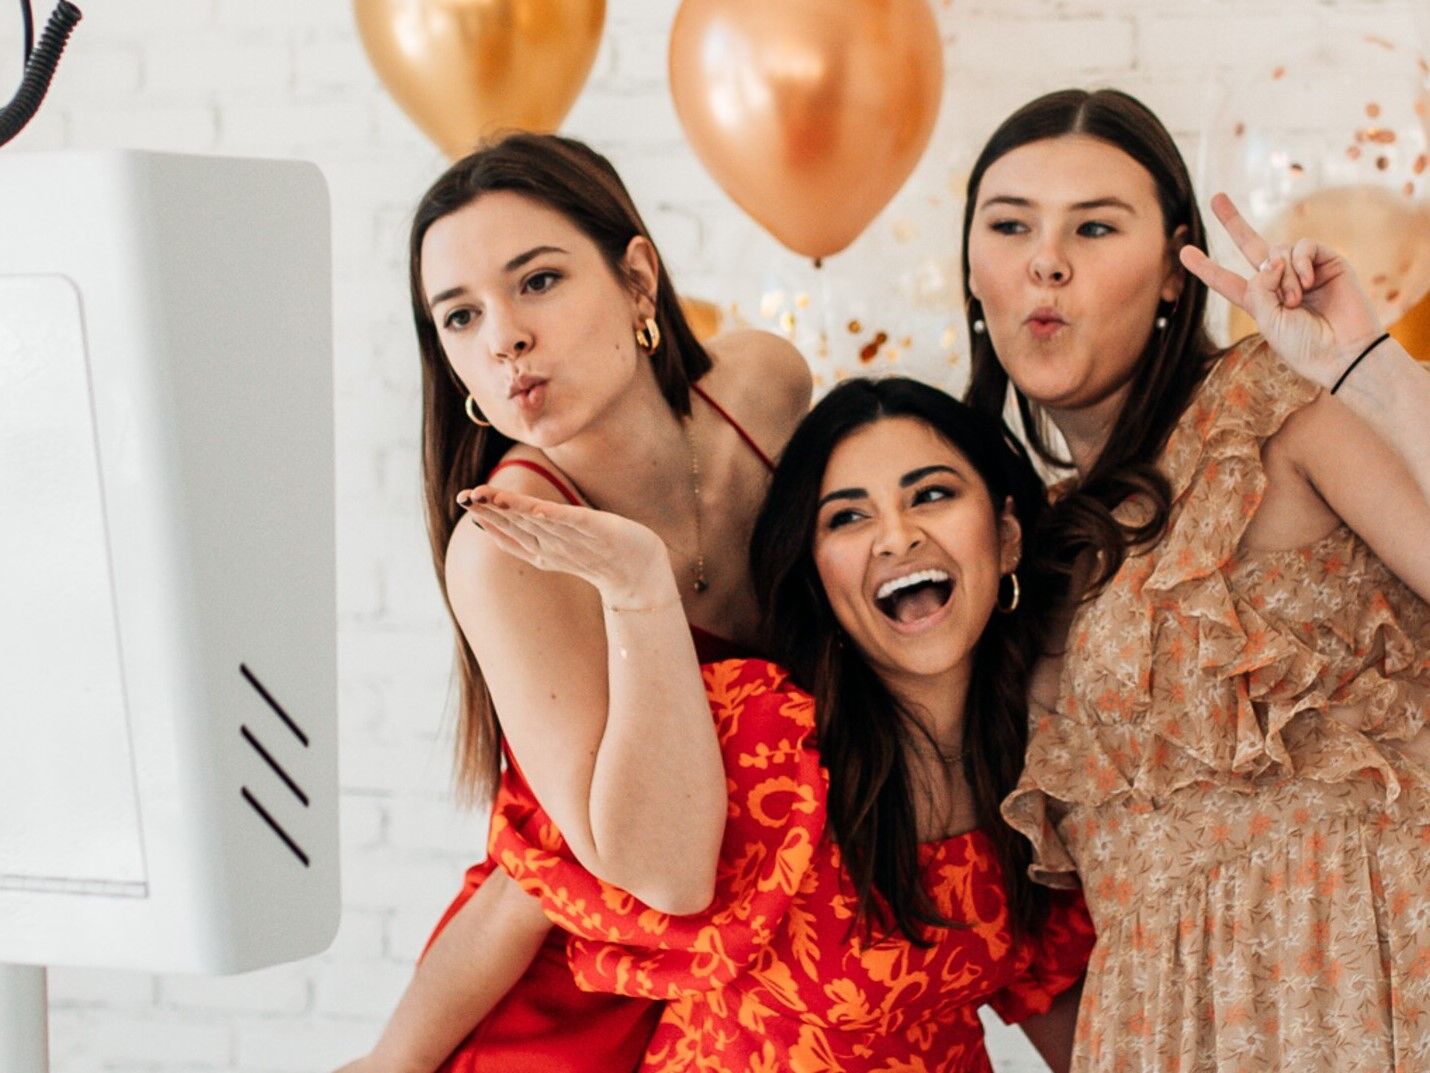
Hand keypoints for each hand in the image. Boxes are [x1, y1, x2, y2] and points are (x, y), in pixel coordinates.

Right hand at [457, 485, 675, 608]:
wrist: (639, 574)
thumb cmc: (599, 555)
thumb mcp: (559, 544)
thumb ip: (531, 530)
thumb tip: (501, 512)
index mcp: (543, 551)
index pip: (508, 534)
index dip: (486, 517)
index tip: (464, 500)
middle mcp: (554, 548)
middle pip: (517, 526)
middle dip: (490, 510)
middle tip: (465, 496)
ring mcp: (575, 541)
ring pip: (538, 522)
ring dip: (513, 509)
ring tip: (490, 495)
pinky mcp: (597, 530)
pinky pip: (572, 522)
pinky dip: (554, 516)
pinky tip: (536, 508)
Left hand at [1179, 193, 1384, 388]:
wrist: (1344, 351)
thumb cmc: (1304, 345)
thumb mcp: (1267, 320)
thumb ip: (1259, 288)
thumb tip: (1271, 259)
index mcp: (1258, 302)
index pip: (1225, 281)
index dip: (1206, 267)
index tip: (1184, 251)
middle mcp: (1278, 282)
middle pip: (1250, 245)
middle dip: (1233, 221)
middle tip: (1216, 197)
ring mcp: (1303, 270)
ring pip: (1278, 252)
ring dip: (1284, 276)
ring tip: (1297, 301)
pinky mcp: (1328, 262)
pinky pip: (1304, 247)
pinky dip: (1302, 262)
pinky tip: (1309, 282)